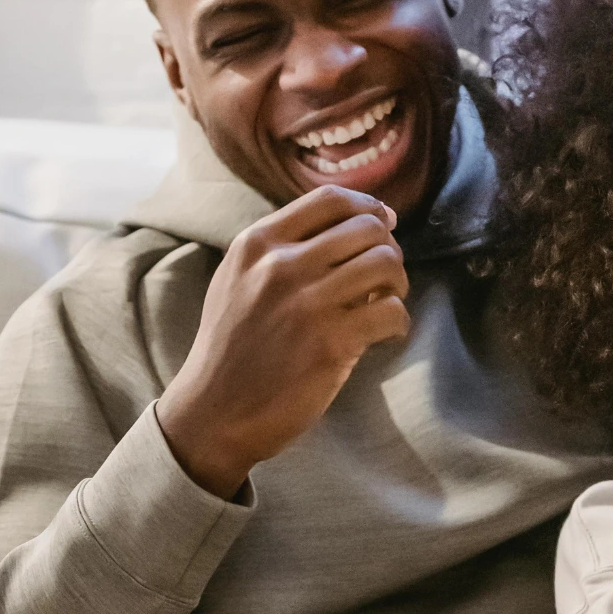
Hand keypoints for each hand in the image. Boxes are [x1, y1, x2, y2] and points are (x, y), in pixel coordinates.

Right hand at [156, 185, 411, 497]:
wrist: (213, 413)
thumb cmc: (232, 348)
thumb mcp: (238, 280)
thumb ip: (281, 249)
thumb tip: (354, 225)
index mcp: (257, 244)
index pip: (330, 200)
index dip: (368, 207)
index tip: (383, 223)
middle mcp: (281, 265)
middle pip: (367, 228)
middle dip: (388, 248)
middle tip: (385, 276)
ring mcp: (307, 303)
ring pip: (386, 263)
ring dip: (399, 283)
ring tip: (386, 303)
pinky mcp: (330, 343)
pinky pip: (392, 311)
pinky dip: (399, 322)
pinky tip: (385, 334)